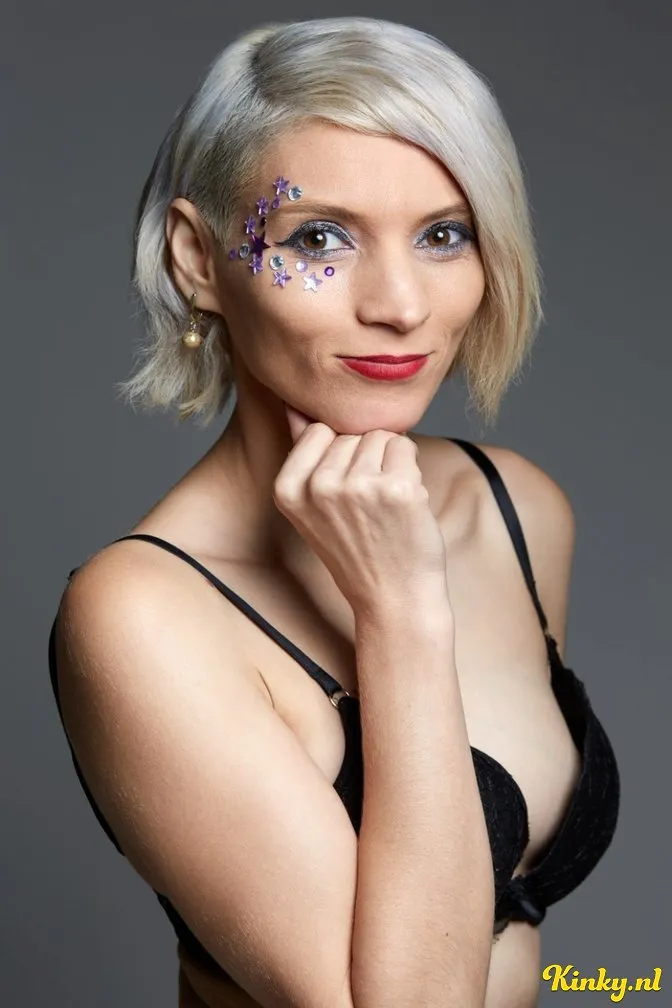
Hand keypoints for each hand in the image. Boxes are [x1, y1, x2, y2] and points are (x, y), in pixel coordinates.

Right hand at [274, 404, 450, 616]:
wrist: (392, 598)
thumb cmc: (357, 549)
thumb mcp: (313, 506)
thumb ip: (303, 453)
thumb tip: (294, 405)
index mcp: (288, 489)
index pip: (320, 430)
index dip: (340, 455)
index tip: (342, 495)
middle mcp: (319, 486)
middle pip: (352, 432)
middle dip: (366, 459)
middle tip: (366, 508)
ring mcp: (359, 487)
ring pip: (380, 436)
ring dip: (390, 464)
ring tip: (383, 506)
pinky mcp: (398, 489)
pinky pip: (405, 447)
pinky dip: (410, 471)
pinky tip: (403, 506)